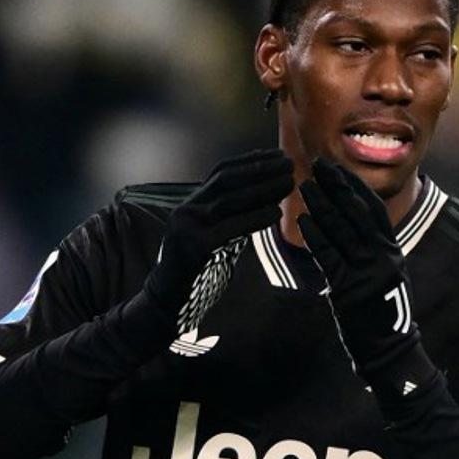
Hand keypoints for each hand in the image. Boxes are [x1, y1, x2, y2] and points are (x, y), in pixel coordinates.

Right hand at [146, 149, 293, 330]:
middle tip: (289, 163)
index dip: (251, 161)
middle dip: (260, 169)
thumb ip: (232, 217)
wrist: (169, 303)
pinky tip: (276, 213)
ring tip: (289, 183)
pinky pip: (231, 228)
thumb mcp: (215, 236)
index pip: (221, 172)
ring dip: (263, 189)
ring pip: (230, 200)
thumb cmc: (198, 271)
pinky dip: (255, 218)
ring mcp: (189, 228)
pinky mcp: (196, 248)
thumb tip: (264, 199)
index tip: (277, 155)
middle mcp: (186, 211)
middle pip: (227, 180)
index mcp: (191, 204)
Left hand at [297, 159, 422, 390]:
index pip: (374, 210)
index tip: (338, 169)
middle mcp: (384, 258)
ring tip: (305, 187)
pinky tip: (303, 222)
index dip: (355, 187)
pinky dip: (316, 237)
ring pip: (342, 231)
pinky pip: (330, 258)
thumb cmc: (381, 314)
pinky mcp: (351, 292)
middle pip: (358, 213)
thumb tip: (349, 222)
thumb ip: (372, 250)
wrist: (389, 351)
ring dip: (322, 206)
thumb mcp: (385, 276)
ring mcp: (368, 274)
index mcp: (393, 251)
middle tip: (318, 166)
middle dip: (337, 187)